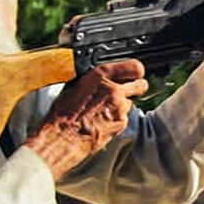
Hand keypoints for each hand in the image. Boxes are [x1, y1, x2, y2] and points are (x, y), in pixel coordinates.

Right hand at [27, 60, 148, 178]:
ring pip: (130, 103)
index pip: (134, 67)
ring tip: (104, 112)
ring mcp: (120, 107)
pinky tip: (102, 122)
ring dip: (121, 106)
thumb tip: (102, 79)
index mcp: (100, 75)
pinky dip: (116, 120)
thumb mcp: (75, 86)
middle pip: (141, 85)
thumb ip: (95, 80)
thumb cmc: (62, 114)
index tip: (134, 74)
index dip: (135, 71)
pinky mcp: (121, 123)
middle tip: (128, 92)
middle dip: (136, 88)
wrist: (62, 137)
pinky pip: (124, 118)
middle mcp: (113, 89)